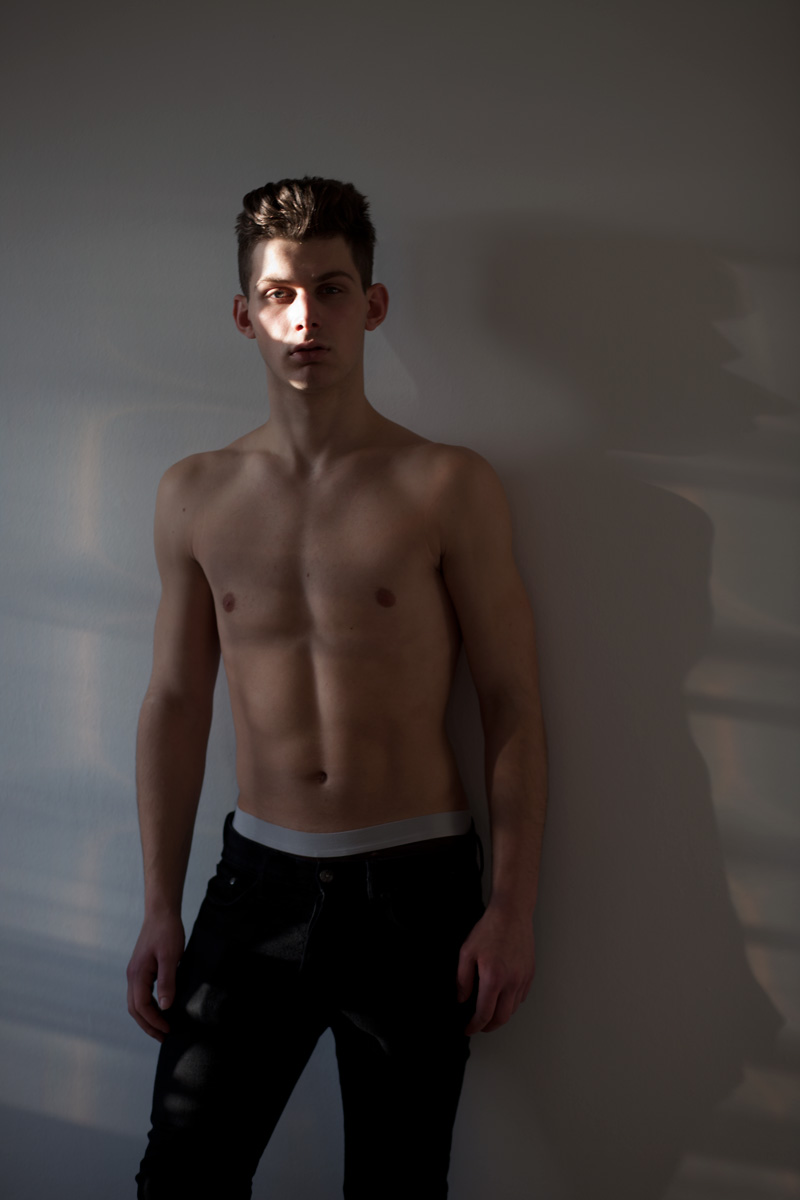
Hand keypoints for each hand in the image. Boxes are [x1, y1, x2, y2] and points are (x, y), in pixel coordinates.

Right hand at [126, 911, 184, 1040]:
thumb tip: (165, 1006)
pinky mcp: (141, 968)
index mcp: (137, 974)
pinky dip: (147, 1005)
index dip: (154, 1021)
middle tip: (163, 1037)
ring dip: (147, 1017)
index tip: (168, 1030)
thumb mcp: (171, 957)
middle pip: (135, 1009)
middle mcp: (132, 975)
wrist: (161, 912)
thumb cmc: (167, 931)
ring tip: (161, 1027)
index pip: (142, 1007)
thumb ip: (167, 982)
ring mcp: (135, 972)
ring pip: (136, 1002)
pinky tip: (159, 1008)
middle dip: (148, 1025)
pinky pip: (140, 993)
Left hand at [456, 903, 534, 1033]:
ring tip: (489, 1013)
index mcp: (493, 978)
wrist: (511, 914)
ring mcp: (523, 978)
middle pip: (502, 1017)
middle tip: (479, 1026)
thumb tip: (462, 999)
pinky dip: (511, 1003)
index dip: (475, 1025)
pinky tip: (502, 998)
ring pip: (513, 1009)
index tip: (468, 1029)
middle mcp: (511, 982)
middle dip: (489, 1026)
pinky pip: (521, 996)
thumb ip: (463, 980)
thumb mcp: (467, 952)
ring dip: (501, 1015)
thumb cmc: (489, 930)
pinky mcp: (530, 973)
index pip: (485, 1013)